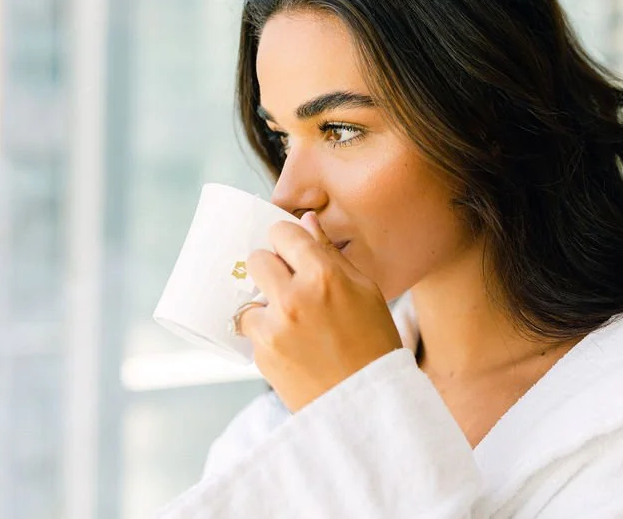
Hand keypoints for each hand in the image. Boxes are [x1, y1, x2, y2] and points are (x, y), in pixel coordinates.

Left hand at [237, 212, 403, 412]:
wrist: (366, 401)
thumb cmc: (374, 341)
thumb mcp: (365, 290)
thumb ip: (331, 254)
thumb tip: (306, 222)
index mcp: (325, 275)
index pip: (283, 232)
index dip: (287, 240)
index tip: (292, 251)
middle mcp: (294, 297)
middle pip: (257, 259)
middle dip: (270, 268)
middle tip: (289, 284)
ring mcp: (274, 327)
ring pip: (249, 296)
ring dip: (265, 304)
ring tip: (293, 322)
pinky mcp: (261, 353)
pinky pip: (252, 328)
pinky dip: (265, 332)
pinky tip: (292, 343)